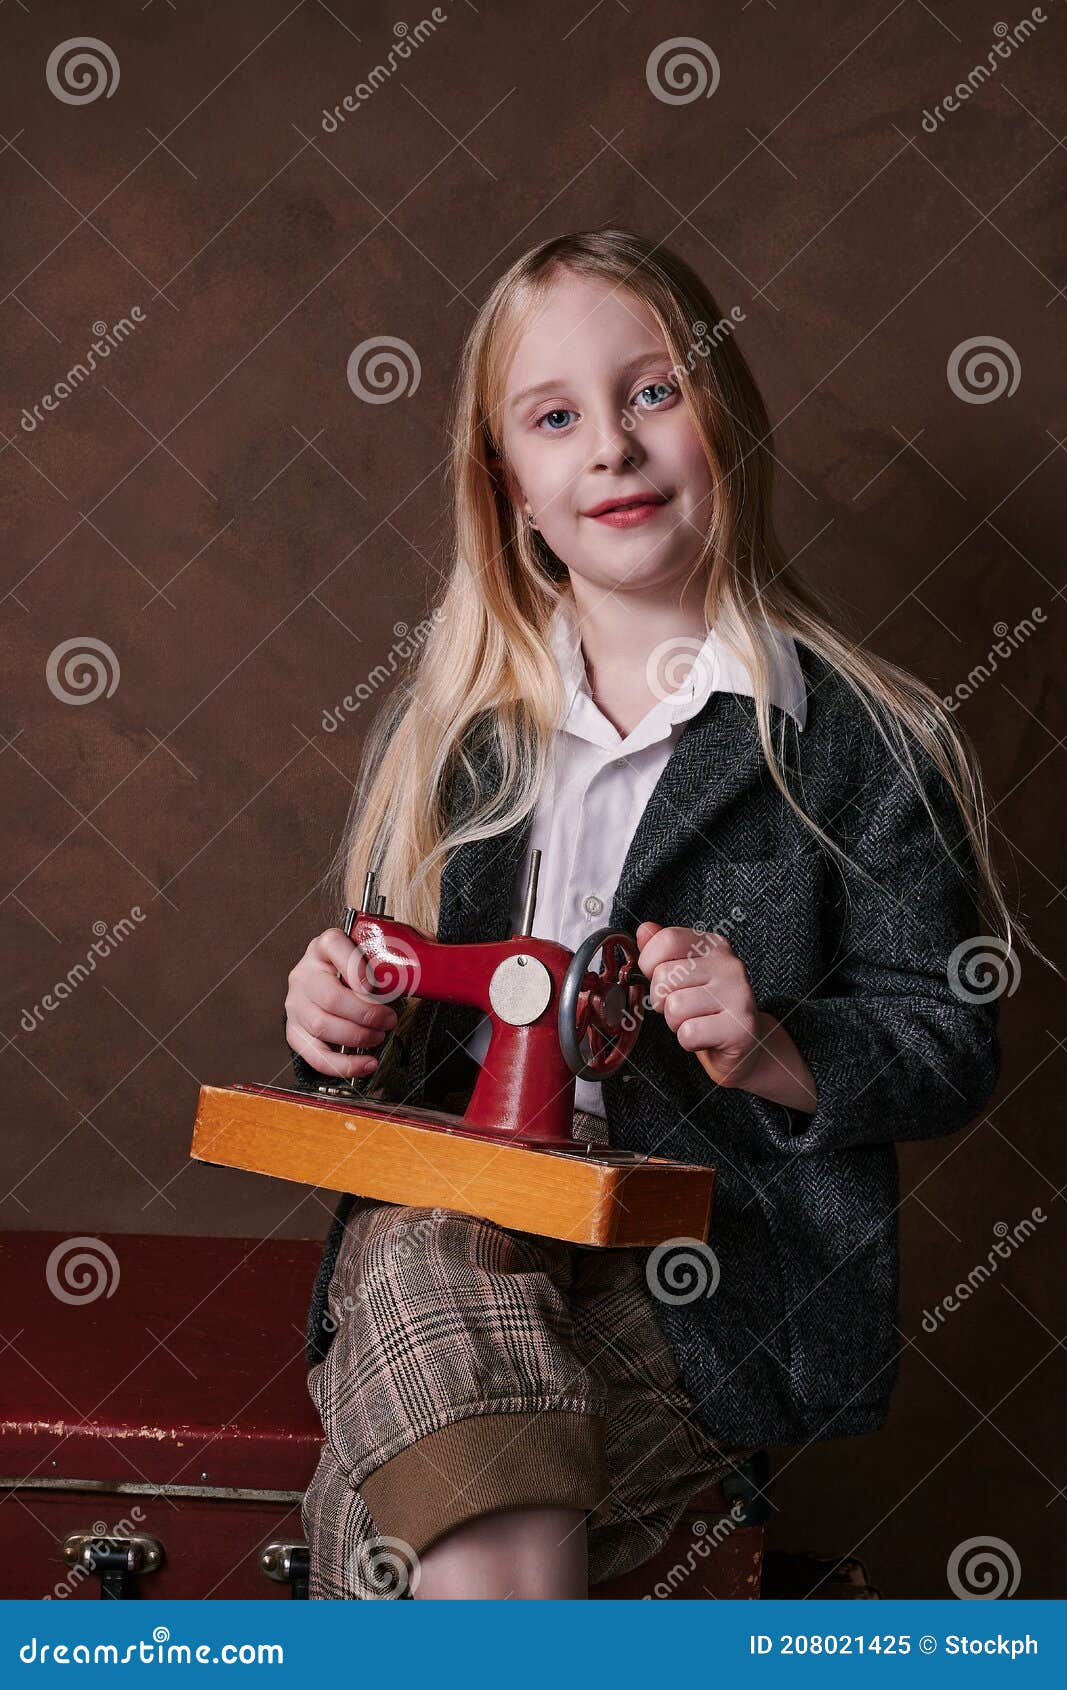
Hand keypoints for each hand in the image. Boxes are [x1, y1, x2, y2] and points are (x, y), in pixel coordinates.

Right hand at [284, 927, 399, 1080]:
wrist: (326, 982)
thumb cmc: (354, 968)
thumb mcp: (374, 951)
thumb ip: (401, 949)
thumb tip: (432, 956)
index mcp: (324, 947)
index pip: (332, 944)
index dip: (355, 967)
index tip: (375, 985)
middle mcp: (305, 974)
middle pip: (330, 996)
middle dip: (366, 1013)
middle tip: (388, 1018)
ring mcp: (297, 1004)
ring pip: (322, 1025)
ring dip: (358, 1036)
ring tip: (379, 1035)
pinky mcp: (296, 1032)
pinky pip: (316, 1055)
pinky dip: (345, 1064)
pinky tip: (367, 1063)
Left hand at [635, 919, 766, 1089]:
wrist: (744, 1046)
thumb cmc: (707, 1010)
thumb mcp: (682, 976)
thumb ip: (662, 950)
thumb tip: (644, 929)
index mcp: (713, 945)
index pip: (666, 940)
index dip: (650, 964)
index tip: (662, 979)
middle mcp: (729, 964)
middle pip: (664, 976)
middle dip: (662, 1001)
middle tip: (684, 1008)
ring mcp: (738, 993)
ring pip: (674, 1006)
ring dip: (676, 1023)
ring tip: (696, 1021)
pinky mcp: (741, 1026)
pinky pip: (689, 1032)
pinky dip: (688, 1042)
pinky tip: (705, 1038)